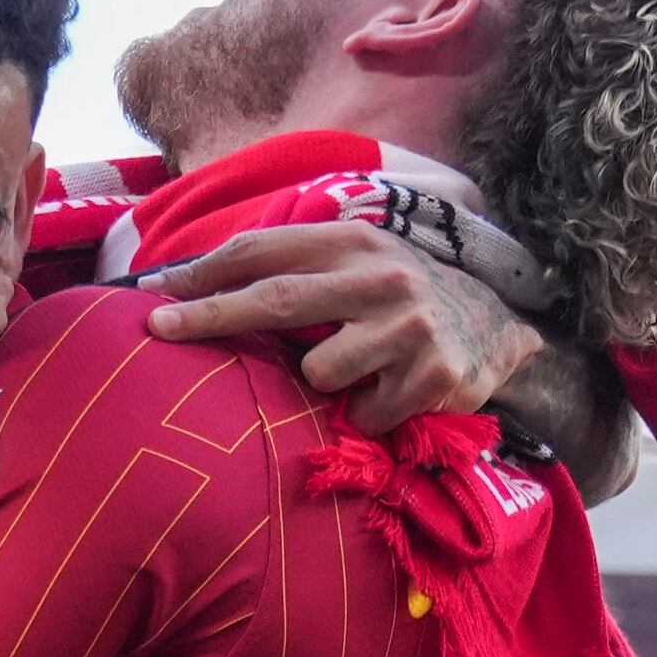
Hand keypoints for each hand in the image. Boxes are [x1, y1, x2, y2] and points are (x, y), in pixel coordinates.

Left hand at [144, 227, 540, 435]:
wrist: (499, 329)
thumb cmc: (403, 299)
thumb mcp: (359, 264)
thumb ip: (299, 269)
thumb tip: (199, 283)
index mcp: (354, 242)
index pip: (267, 252)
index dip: (207, 271)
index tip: (157, 291)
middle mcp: (380, 277)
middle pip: (278, 300)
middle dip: (212, 315)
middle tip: (159, 328)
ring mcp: (408, 327)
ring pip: (320, 372)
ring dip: (325, 383)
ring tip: (362, 371)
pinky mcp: (430, 378)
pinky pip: (363, 413)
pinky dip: (368, 414)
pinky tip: (395, 393)